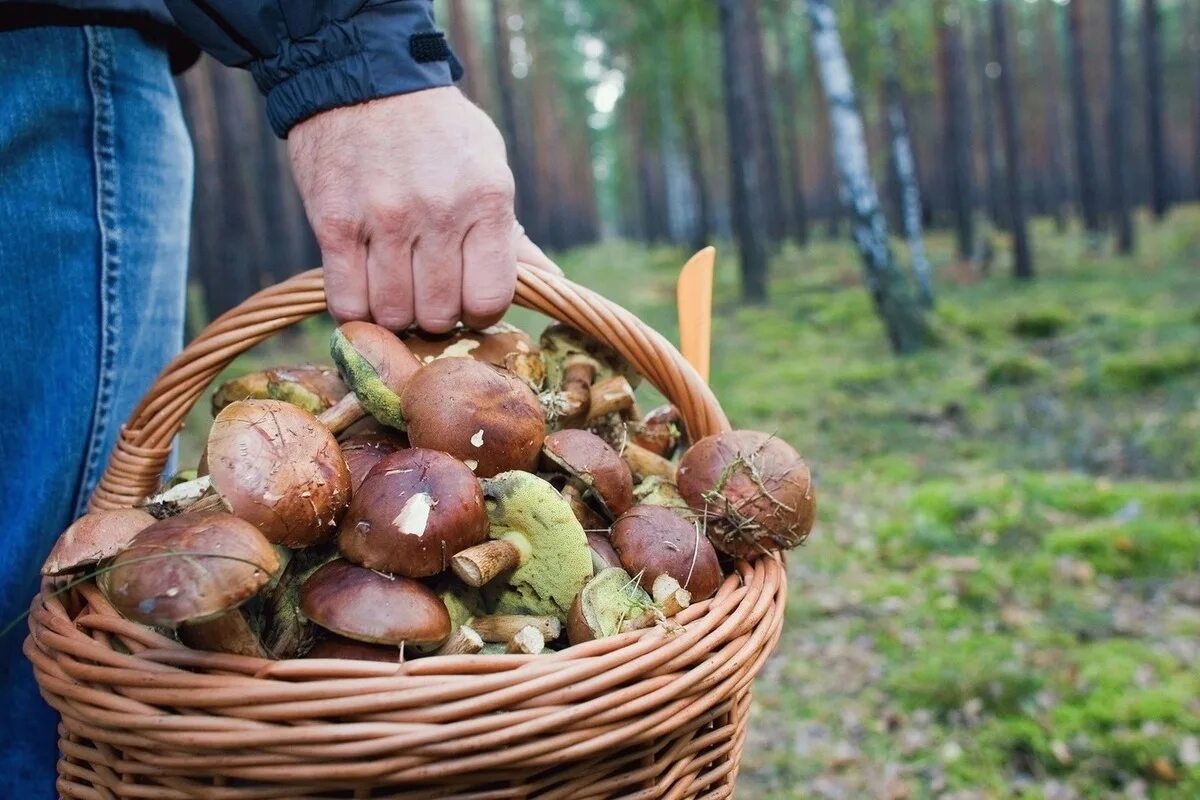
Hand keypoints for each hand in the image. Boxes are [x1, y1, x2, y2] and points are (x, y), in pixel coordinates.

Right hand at [289, 87, 552, 331]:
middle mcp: (438, 213)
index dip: (479, 312)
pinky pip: (348, 301)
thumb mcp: (488, 167)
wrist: (364, 75)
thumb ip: (512, 234)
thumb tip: (551, 281)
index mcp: (486, 200)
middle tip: (427, 292)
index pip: (490, 298)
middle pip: (439, 314)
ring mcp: (384, 220)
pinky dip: (356, 309)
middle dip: (435, 315)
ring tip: (395, 288)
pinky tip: (363, 291)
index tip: (467, 299)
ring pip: (392, 314)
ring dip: (394, 313)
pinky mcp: (335, 224)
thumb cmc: (437, 130)